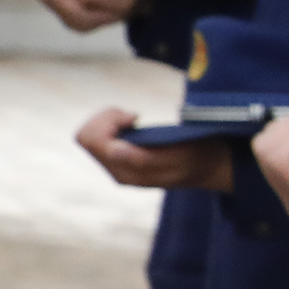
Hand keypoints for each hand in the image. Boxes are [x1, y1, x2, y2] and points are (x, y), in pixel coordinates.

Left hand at [74, 107, 229, 193]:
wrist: (204, 166)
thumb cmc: (195, 156)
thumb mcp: (179, 154)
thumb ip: (146, 157)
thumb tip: (112, 150)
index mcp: (127, 172)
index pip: (94, 140)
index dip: (110, 120)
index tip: (136, 116)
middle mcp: (115, 170)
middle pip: (84, 136)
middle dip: (106, 117)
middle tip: (133, 116)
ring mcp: (114, 165)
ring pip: (87, 136)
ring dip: (108, 119)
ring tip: (133, 119)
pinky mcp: (115, 158)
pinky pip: (96, 136)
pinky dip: (111, 123)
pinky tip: (132, 124)